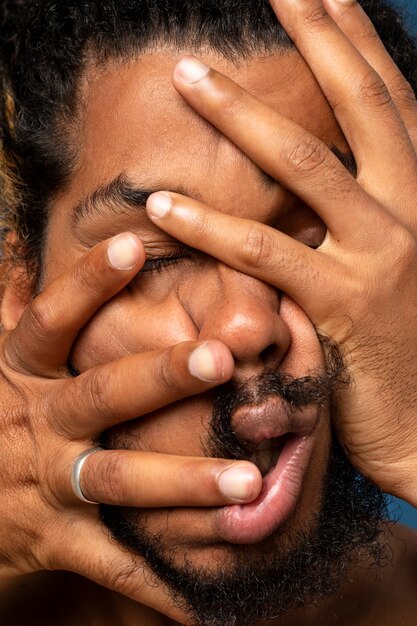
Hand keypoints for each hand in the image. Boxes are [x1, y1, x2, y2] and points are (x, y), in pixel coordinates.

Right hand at [0, 232, 261, 619]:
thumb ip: (10, 310)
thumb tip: (15, 243)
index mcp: (21, 373)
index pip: (52, 320)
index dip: (87, 283)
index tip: (132, 244)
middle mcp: (37, 422)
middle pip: (101, 394)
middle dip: (160, 377)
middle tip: (221, 360)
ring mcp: (46, 483)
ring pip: (118, 478)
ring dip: (182, 481)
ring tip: (249, 482)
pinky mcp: (54, 540)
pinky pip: (113, 564)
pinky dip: (158, 584)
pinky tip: (210, 602)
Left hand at [145, 0, 416, 504]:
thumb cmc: (405, 346)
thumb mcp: (392, 266)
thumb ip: (359, 220)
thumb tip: (307, 183)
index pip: (391, 102)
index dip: (359, 43)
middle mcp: (412, 212)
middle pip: (360, 106)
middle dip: (317, 39)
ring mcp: (382, 256)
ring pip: (306, 166)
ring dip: (241, 115)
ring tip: (190, 75)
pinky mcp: (343, 305)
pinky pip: (266, 254)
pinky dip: (212, 226)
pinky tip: (166, 203)